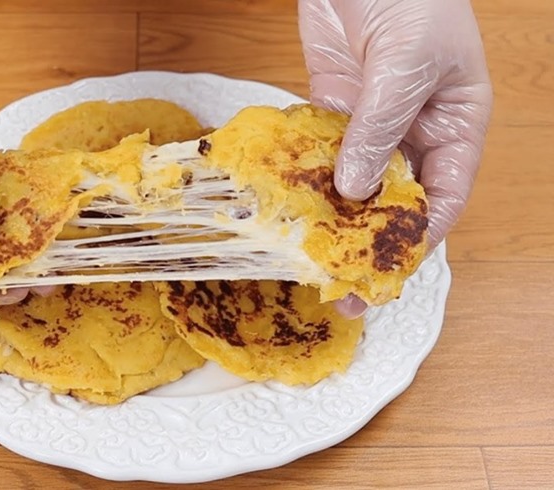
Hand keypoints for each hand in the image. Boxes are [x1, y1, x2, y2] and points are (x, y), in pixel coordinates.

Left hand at [299, 0, 492, 317]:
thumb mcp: (407, 65)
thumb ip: (380, 128)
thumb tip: (355, 190)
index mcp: (454, 125)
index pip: (442, 198)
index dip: (416, 238)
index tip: (383, 271)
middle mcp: (412, 131)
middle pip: (393, 199)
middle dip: (367, 241)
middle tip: (338, 283)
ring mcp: (368, 121)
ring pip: (352, 181)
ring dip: (331, 216)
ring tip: (306, 256)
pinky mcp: (329, 106)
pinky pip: (319, 151)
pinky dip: (305, 176)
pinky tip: (287, 206)